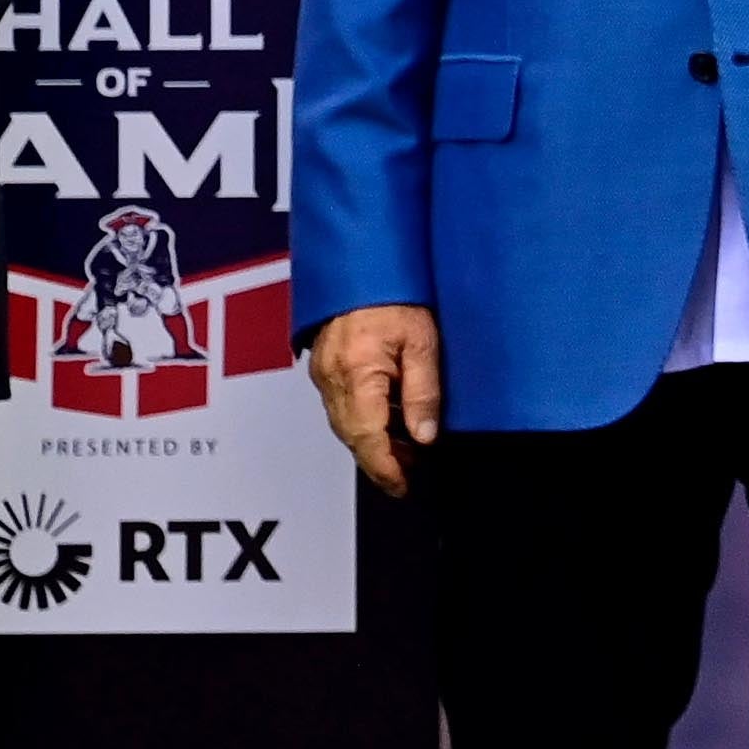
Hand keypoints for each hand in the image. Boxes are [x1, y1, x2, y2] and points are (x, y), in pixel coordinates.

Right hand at [310, 302, 444, 492]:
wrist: (363, 262)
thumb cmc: (395, 293)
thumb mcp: (424, 341)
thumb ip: (423, 392)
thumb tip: (424, 436)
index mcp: (357, 373)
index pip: (368, 439)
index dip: (385, 469)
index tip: (403, 487)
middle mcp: (332, 377)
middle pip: (353, 437)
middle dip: (381, 461)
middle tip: (411, 472)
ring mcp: (324, 372)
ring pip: (345, 424)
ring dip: (373, 442)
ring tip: (407, 449)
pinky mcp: (324, 365)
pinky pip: (341, 405)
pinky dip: (363, 420)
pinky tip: (388, 419)